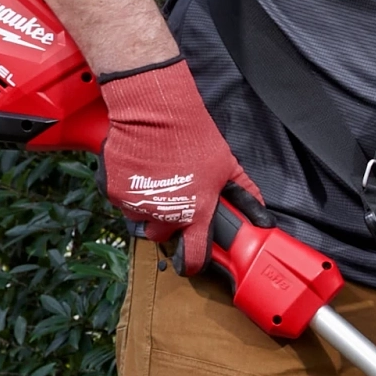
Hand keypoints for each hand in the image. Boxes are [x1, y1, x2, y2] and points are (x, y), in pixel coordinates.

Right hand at [95, 57, 250, 273]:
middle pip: (159, 236)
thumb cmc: (193, 136)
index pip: (194, 256)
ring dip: (144, 205)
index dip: (192, 263)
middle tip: (170, 201)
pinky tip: (138, 169)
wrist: (156, 113)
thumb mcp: (227, 164)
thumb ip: (243, 192)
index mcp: (195, 213)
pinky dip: (126, 188)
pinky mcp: (115, 191)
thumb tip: (260, 211)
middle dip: (164, 224)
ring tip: (154, 179)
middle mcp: (165, 215)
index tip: (190, 262)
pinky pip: (120, 199)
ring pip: (138, 217)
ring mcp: (137, 205)